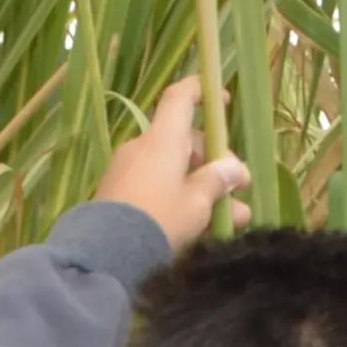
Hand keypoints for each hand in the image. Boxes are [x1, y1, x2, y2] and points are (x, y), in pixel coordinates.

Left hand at [100, 75, 249, 251]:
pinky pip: (158, 186)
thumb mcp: (197, 203)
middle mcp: (143, 148)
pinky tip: (204, 227)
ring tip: (232, 218)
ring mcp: (129, 171)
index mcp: (162, 140)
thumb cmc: (160, 218)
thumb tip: (233, 168)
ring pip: (175, 169)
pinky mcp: (120, 193)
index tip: (222, 99)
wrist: (107, 254)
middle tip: (239, 189)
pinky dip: (182, 198)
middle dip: (215, 163)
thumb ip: (217, 181)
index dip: (201, 92)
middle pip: (185, 141)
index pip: (180, 99)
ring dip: (204, 188)